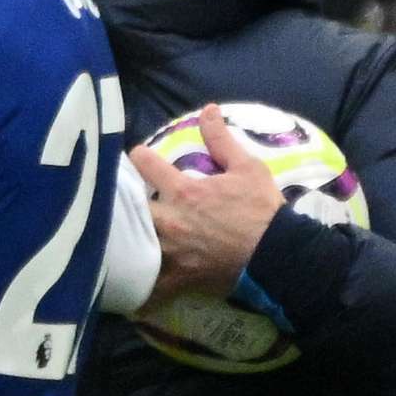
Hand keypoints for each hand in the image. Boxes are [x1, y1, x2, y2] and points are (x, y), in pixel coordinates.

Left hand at [126, 105, 286, 301]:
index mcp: (182, 192)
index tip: (138, 156)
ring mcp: (169, 252)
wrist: (278, 254)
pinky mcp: (176, 277)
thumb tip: (207, 109)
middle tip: (120, 197)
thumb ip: (221, 139)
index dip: (139, 157)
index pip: (144, 164)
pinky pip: (148, 286)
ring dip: (123, 236)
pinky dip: (137, 284)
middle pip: (126, 207)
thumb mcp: (248, 168)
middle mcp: (168, 221)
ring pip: (130, 243)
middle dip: (121, 200)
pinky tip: (126, 282)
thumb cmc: (263, 210)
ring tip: (117, 232)